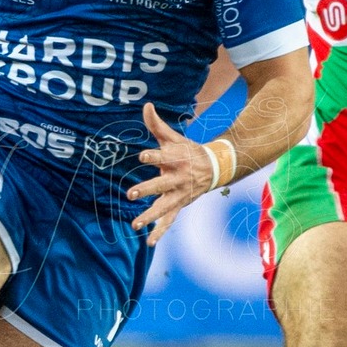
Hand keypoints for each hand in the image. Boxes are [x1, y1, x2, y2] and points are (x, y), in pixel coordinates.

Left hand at [127, 104, 219, 245]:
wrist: (215, 167)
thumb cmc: (187, 150)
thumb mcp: (173, 137)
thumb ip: (157, 124)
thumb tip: (146, 105)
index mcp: (176, 159)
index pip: (163, 156)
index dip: (153, 156)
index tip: (143, 156)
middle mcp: (178, 177)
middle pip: (161, 184)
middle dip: (147, 189)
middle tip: (131, 193)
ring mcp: (179, 194)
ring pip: (164, 207)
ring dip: (150, 216)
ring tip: (134, 225)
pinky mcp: (180, 205)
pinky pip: (169, 220)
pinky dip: (160, 231)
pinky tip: (149, 242)